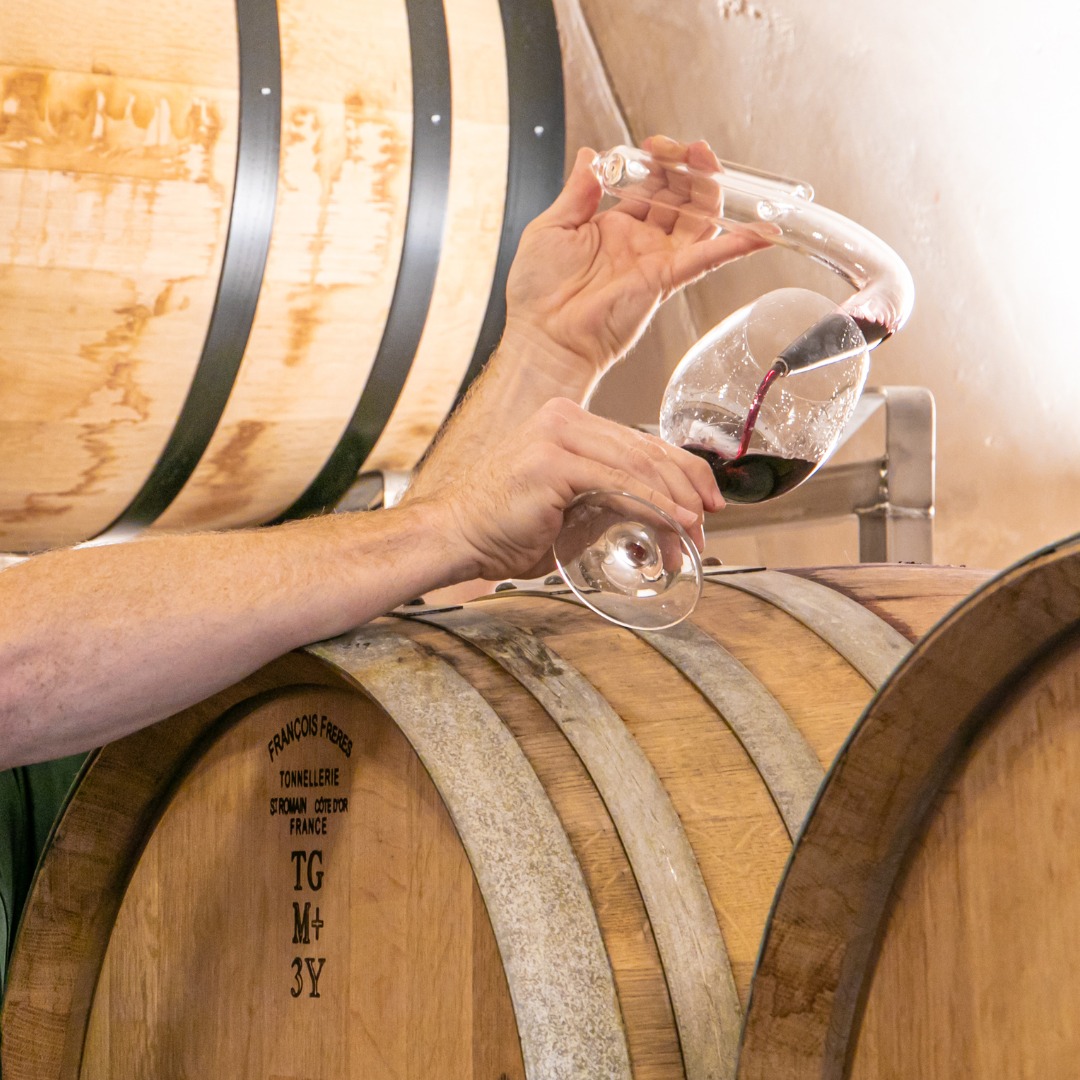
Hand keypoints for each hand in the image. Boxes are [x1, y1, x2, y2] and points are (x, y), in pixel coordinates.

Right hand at [422, 398, 722, 581]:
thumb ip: (611, 503)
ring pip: (638, 464)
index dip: (682, 470)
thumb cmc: (506, 530)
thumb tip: (662, 518)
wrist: (457, 537)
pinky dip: (653, 503)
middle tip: (709, 522)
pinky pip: (618, 482)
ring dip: (675, 501)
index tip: (709, 500)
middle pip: (646, 449)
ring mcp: (557, 434)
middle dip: (687, 487)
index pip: (640, 441)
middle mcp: (564, 418)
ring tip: (695, 531)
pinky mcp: (553, 460)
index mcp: (568, 422)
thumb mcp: (572, 512)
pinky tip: (675, 521)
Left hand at [502, 135, 768, 383]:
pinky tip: (762, 232)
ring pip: (697, 220)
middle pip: (679, 197)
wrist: (544, 336)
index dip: (658, 162)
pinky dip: (736, 246)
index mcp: (611, 225)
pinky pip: (706, 260)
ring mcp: (655, 260)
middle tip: (688, 150)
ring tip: (711, 164)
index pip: (648, 185)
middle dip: (687, 168)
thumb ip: (576, 191)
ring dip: (710, 191)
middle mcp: (639, 242)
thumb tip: (590, 154)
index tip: (654, 146)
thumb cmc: (538, 293)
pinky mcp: (665, 280)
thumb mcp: (550, 227)